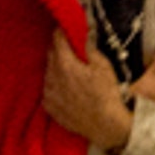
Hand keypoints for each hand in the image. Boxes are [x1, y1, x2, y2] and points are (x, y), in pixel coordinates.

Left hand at [43, 31, 133, 153]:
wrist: (105, 126)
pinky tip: (66, 88)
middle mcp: (51, 77)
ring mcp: (48, 93)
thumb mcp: (103, 66)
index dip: (61, 31)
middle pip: (50, 54)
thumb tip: (83, 31)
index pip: (56, 39)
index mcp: (64, 64)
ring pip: (48, 71)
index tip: (66, 28)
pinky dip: (54, 84)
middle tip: (70, 48)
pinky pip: (47, 88)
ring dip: (56, 67)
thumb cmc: (107, 94)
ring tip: (70, 70)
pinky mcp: (48, 106)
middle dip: (59, 48)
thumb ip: (88, 47)